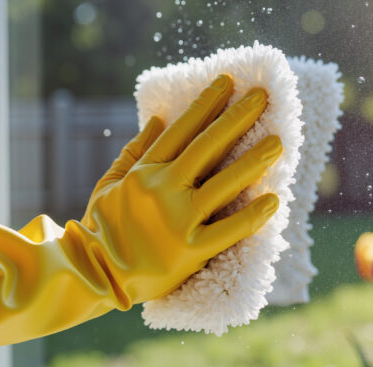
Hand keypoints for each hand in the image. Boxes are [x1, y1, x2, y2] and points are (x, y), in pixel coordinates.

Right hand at [78, 74, 282, 305]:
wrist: (93, 276)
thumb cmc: (101, 229)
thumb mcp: (110, 184)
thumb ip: (135, 152)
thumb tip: (158, 119)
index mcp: (146, 172)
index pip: (181, 130)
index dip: (206, 104)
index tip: (228, 82)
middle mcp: (164, 190)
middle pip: (207, 147)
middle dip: (236, 118)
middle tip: (261, 97)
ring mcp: (178, 220)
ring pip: (224, 183)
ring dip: (254, 160)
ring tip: (279, 142)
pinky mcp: (190, 251)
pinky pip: (229, 230)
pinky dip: (252, 215)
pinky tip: (274, 200)